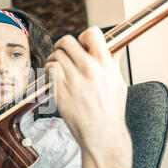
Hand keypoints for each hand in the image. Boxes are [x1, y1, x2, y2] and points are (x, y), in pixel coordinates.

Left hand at [45, 27, 132, 167]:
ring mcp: (73, 80)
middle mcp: (89, 69)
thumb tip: (112, 47)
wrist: (102, 134)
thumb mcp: (118, 82)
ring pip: (55, 55)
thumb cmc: (111, 111)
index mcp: (105, 64)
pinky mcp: (60, 91)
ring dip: (54, 59)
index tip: (82, 44)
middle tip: (64, 54)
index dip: (84, 36)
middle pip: (67, 41)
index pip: (92, 33)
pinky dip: (49, 71)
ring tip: (59, 67)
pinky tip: (54, 77)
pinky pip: (49, 70)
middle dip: (63, 46)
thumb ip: (112, 62)